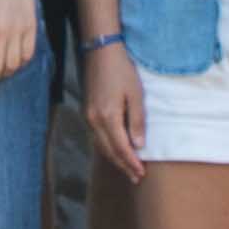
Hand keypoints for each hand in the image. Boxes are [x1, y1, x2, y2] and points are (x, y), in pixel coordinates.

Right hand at [81, 39, 146, 177]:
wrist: (100, 51)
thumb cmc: (122, 70)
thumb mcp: (135, 94)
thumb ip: (137, 121)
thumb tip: (139, 145)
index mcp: (107, 117)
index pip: (121, 148)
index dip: (131, 163)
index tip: (141, 173)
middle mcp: (94, 120)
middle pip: (108, 151)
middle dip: (123, 165)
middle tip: (136, 177)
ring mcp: (88, 116)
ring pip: (100, 146)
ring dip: (114, 158)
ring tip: (127, 168)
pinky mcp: (87, 111)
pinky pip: (96, 137)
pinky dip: (106, 147)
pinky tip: (114, 150)